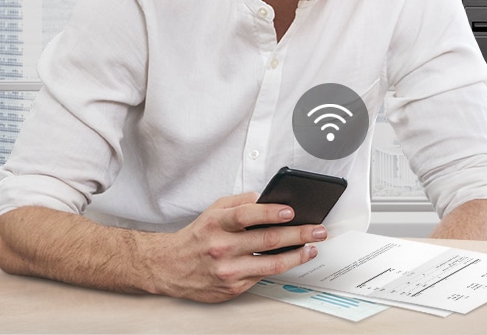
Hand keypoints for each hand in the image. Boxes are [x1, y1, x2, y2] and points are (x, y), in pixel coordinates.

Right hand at [144, 192, 327, 302]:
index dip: (269, 213)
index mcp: (216, 224)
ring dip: (297, 255)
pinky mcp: (232, 288)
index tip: (290, 211)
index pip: (246, 216)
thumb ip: (239, 202)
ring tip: (312, 247)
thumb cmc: (196, 236)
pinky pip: (262, 276)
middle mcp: (221, 248)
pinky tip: (294, 259)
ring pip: (270, 264)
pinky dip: (281, 267)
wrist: (169, 267)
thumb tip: (266, 198)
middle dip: (298, 234)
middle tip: (317, 230)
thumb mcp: (213, 210)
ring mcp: (227, 271)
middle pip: (266, 241)